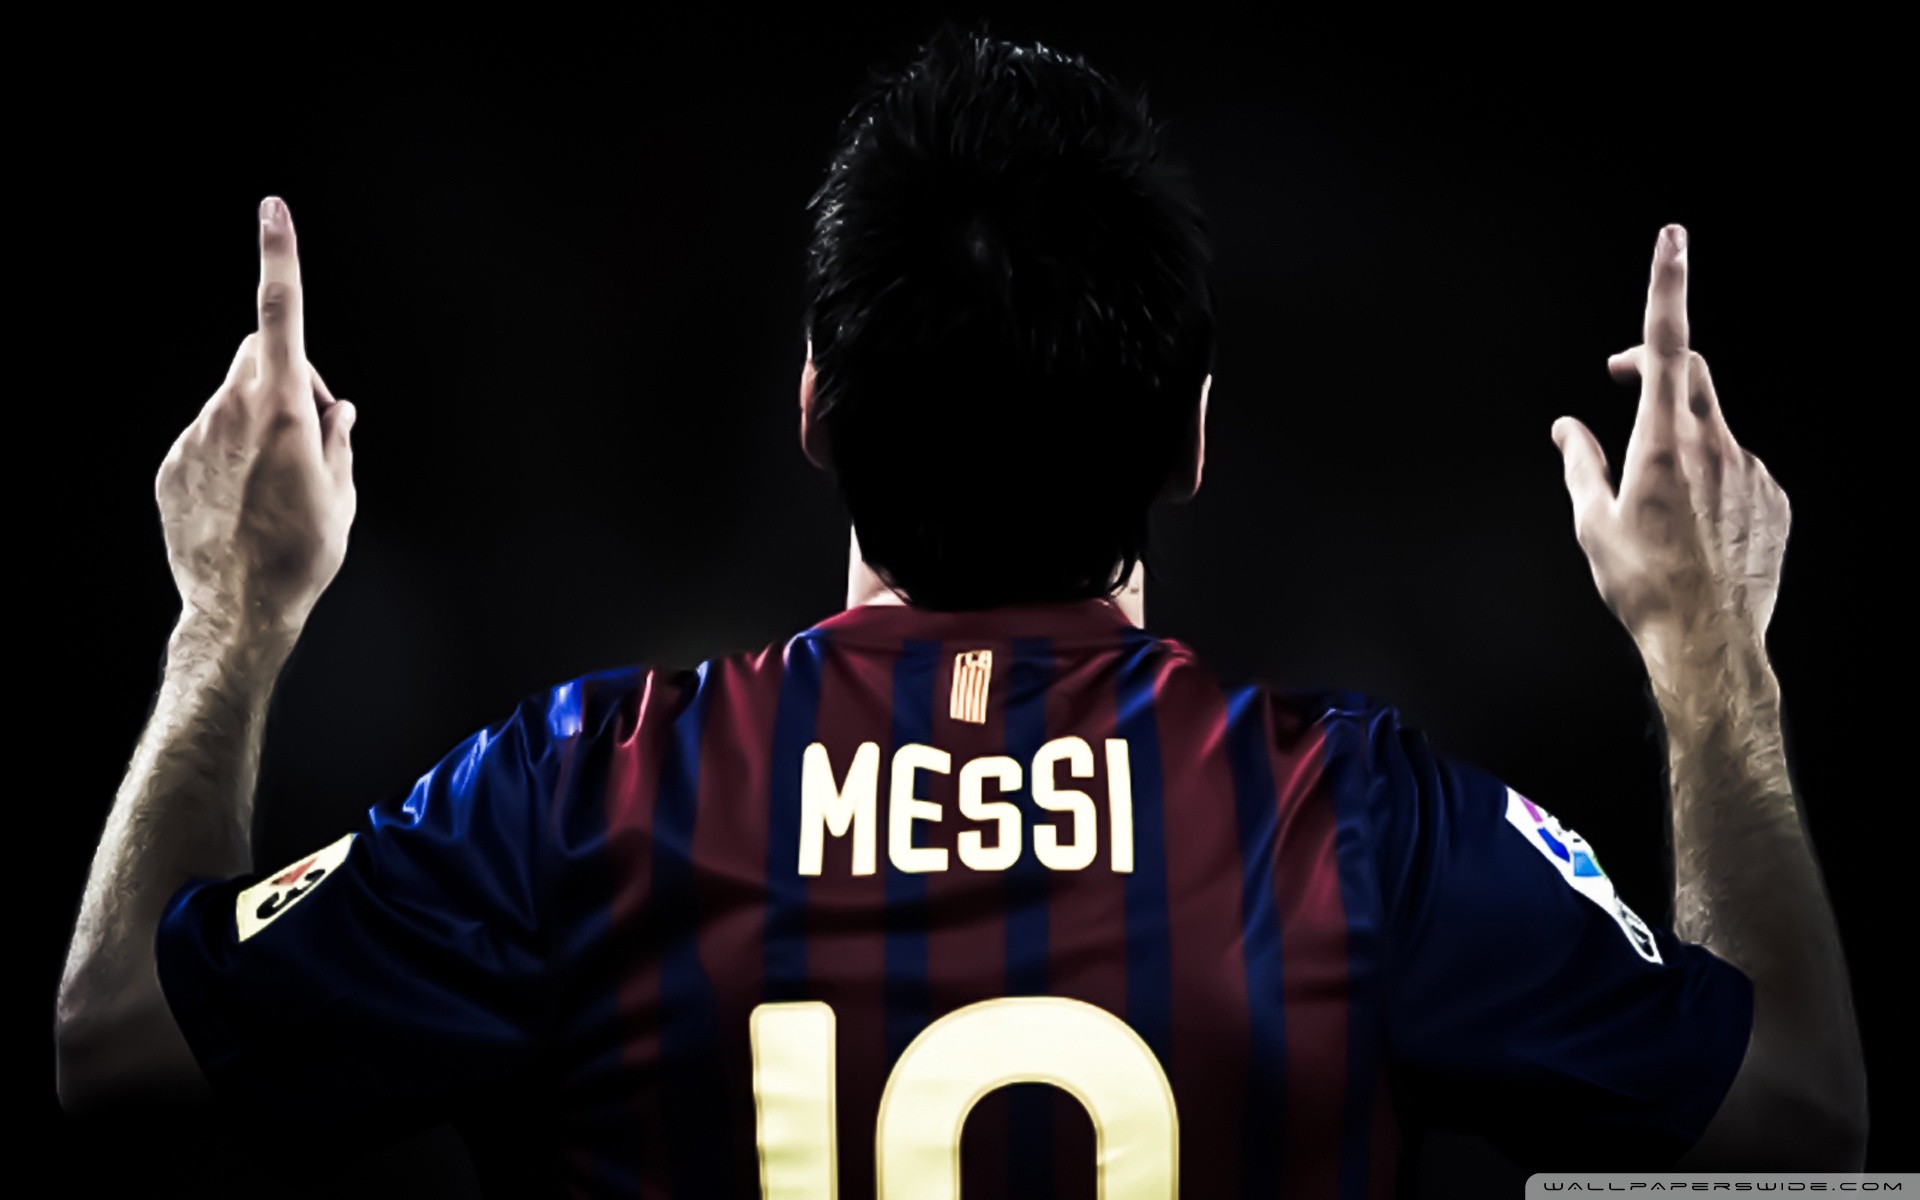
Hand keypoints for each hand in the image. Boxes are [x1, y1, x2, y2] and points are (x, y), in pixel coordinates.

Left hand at [156, 197, 355, 645]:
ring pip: (232, 398)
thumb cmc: (304, 554)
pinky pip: (207, 436)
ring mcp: (195, 437)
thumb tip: (337, 409)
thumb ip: (339, 438)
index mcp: (282, 411)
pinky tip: (245, 501)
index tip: (272, 209)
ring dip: (258, 419)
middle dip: (288, 372)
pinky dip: (230, 452)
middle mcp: (231, 411)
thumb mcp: (343, 495)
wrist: (238, 610)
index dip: (279, 257)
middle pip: (259, 354)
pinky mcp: (172, 465)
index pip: (281, 315)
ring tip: (278, 482)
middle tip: (315, 428)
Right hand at [1552, 226, 1788, 688]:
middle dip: (1654, 363)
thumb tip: (1567, 428)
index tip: (1674, 240)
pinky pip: (1740, 467)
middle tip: (1618, 376)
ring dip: (1682, 435)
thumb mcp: (1591, 524)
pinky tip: (1695, 526)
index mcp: (1661, 445)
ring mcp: (1752, 471)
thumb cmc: (1641, 586)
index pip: (1665, 346)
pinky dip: (1714, 476)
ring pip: (1715, 425)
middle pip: (1691, 373)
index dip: (1668, 285)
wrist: (1707, 641)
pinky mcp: (1776, 499)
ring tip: (1659, 497)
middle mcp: (1715, 446)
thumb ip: (1579, 462)